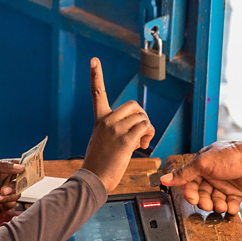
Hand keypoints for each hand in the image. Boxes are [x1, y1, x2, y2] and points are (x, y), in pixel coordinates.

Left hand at [0, 159, 24, 214]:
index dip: (27, 168)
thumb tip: (21, 166)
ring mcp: (2, 192)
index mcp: (2, 168)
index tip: (33, 171)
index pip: (19, 166)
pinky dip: (7, 204)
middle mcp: (4, 180)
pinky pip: (11, 205)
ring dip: (8, 196)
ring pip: (17, 194)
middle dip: (16, 186)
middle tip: (4, 188)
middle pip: (21, 182)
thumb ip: (3, 165)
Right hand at [81, 58, 154, 192]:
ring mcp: (115, 129)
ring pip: (142, 117)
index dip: (95, 76)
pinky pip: (146, 127)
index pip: (97, 93)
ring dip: (147, 129)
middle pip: (134, 105)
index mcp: (100, 120)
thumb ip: (117, 131)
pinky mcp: (125, 139)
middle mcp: (107, 121)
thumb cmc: (99, 164)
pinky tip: (142, 145)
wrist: (92, 179)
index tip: (93, 61)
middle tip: (141, 133)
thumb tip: (138, 133)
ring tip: (140, 143)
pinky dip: (149, 135)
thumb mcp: (101, 142)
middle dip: (142, 117)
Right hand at [159, 140, 241, 213]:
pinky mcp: (237, 192)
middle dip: (204, 201)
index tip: (192, 199)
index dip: (190, 193)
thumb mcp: (202, 164)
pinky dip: (231, 208)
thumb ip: (183, 173)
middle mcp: (211, 176)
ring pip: (215, 201)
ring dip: (217, 205)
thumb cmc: (230, 156)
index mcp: (201, 167)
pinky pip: (230, 203)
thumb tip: (164, 178)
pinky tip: (232, 207)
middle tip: (208, 204)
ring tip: (222, 205)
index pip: (190, 184)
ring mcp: (224, 184)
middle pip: (202, 194)